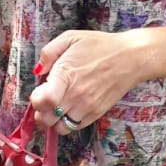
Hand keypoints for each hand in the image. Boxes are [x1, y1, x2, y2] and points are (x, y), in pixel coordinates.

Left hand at [28, 28, 151, 133]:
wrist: (130, 58)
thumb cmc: (100, 46)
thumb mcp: (71, 38)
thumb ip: (49, 53)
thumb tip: (38, 71)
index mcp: (66, 75)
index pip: (43, 101)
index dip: (35, 101)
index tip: (38, 93)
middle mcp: (76, 95)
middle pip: (47, 119)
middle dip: (40, 113)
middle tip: (44, 103)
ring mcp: (86, 107)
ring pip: (59, 128)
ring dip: (53, 121)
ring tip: (56, 108)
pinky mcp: (95, 114)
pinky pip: (74, 128)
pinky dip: (67, 123)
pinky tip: (69, 109)